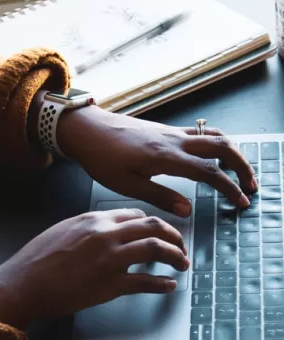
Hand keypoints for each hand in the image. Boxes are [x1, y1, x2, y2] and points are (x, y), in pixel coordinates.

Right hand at [0, 209, 187, 328]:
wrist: (25, 282)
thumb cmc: (40, 256)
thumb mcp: (67, 227)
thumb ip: (93, 225)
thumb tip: (113, 227)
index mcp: (96, 219)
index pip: (137, 214)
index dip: (154, 223)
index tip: (160, 231)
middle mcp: (107, 234)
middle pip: (154, 226)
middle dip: (174, 235)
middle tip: (181, 245)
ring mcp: (111, 259)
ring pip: (156, 249)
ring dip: (176, 256)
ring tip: (182, 263)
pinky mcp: (110, 285)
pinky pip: (145, 282)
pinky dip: (162, 284)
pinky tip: (169, 285)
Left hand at [57, 106, 256, 216]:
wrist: (88, 130)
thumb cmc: (102, 158)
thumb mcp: (128, 185)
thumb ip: (161, 196)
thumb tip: (188, 210)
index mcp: (166, 157)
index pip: (210, 172)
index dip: (230, 188)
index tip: (241, 201)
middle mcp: (175, 140)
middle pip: (222, 146)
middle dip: (242, 165)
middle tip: (250, 184)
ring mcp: (172, 132)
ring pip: (214, 135)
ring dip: (232, 152)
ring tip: (239, 170)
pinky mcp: (167, 129)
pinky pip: (201, 132)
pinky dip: (216, 143)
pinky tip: (214, 155)